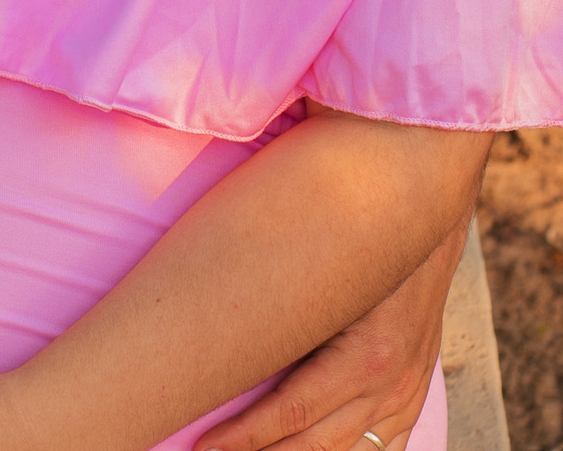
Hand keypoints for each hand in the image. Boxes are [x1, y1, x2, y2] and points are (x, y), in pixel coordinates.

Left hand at [194, 219, 468, 450]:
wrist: (427, 203)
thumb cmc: (362, 230)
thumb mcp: (328, 267)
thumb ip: (286, 301)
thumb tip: (219, 324)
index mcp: (367, 358)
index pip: (292, 415)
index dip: (244, 436)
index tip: (202, 445)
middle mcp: (391, 385)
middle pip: (314, 444)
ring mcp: (406, 392)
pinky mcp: (413, 390)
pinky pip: (386, 446)